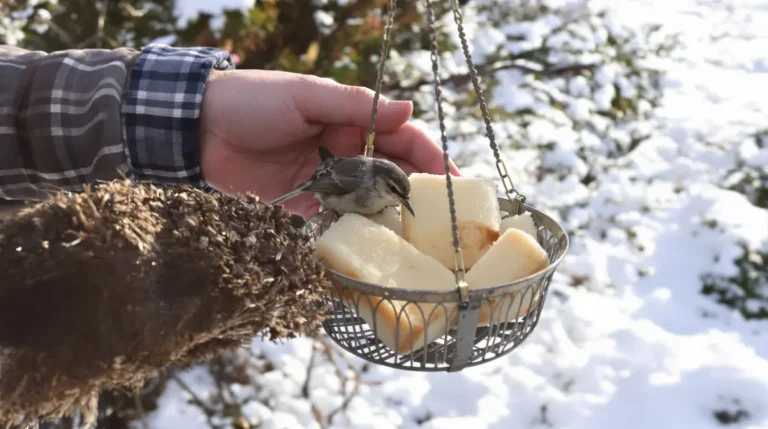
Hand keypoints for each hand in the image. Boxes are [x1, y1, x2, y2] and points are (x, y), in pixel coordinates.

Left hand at [199, 69, 459, 218]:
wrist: (196, 129)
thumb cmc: (252, 100)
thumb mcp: (306, 96)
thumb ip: (355, 105)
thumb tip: (407, 108)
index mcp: (349, 121)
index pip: (402, 139)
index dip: (431, 159)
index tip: (454, 183)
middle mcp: (344, 152)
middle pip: (392, 174)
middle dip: (419, 195)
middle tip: (445, 223)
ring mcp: (326, 180)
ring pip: (369, 200)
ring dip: (392, 218)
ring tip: (418, 242)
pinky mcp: (303, 205)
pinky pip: (336, 220)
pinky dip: (355, 232)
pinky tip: (375, 248)